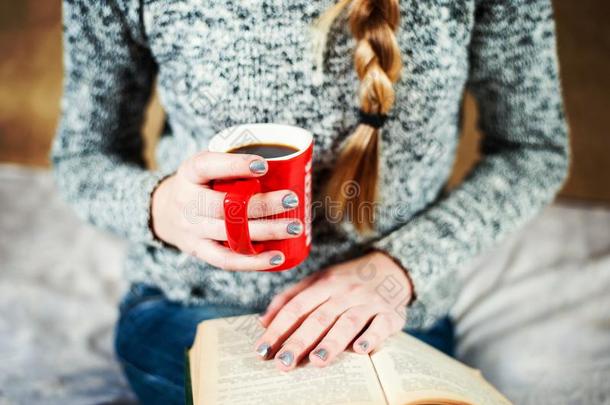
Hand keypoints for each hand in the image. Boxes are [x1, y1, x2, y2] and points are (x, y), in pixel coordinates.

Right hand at [151, 151, 300, 270]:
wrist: (165, 213)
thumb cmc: (200, 184)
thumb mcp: (206, 165)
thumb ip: (233, 161)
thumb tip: (285, 160)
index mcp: (189, 173)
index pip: (208, 166)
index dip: (236, 165)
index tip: (264, 165)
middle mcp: (187, 202)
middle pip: (225, 206)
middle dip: (262, 204)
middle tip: (292, 199)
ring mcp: (192, 230)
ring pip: (231, 234)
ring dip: (266, 232)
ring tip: (295, 227)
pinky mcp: (200, 251)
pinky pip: (226, 260)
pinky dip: (253, 261)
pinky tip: (278, 257)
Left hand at [254, 251, 412, 370]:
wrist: (391, 268)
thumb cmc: (346, 281)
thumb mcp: (318, 281)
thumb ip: (290, 298)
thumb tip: (263, 321)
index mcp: (324, 283)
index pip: (296, 306)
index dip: (278, 328)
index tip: (262, 349)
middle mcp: (345, 292)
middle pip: (319, 317)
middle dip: (299, 341)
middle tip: (283, 362)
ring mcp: (368, 302)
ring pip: (347, 322)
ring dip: (331, 342)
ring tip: (316, 360)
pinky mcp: (390, 315)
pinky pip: (380, 326)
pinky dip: (371, 337)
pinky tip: (360, 350)